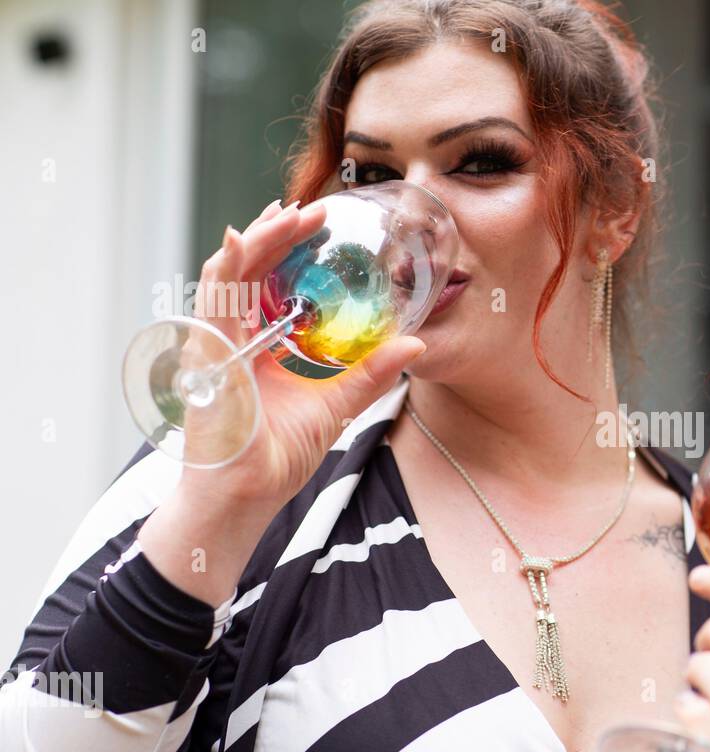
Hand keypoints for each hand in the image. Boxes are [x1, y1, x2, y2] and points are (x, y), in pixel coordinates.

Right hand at [178, 198, 425, 512]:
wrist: (245, 495)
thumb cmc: (278, 456)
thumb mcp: (338, 406)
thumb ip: (371, 373)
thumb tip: (415, 343)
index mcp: (259, 344)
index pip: (272, 283)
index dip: (292, 250)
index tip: (323, 225)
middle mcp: (233, 336)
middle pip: (253, 269)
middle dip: (281, 234)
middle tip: (316, 207)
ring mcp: (215, 341)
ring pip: (231, 273)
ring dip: (260, 239)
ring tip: (290, 213)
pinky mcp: (204, 353)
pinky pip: (213, 300)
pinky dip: (227, 267)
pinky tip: (244, 238)